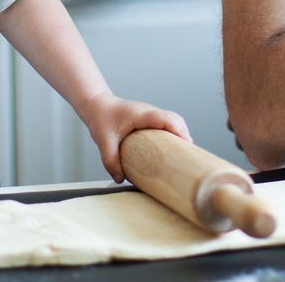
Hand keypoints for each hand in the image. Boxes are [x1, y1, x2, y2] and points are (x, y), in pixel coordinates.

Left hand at [75, 91, 191, 182]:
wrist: (96, 105)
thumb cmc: (101, 118)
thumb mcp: (104, 141)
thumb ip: (110, 161)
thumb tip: (121, 179)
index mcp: (142, 114)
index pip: (166, 119)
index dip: (179, 131)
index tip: (187, 145)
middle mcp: (149, 111)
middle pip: (176, 119)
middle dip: (184, 135)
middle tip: (188, 155)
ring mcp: (151, 114)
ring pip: (174, 120)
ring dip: (180, 134)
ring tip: (183, 153)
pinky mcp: (149, 118)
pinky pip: (167, 123)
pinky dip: (174, 132)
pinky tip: (172, 147)